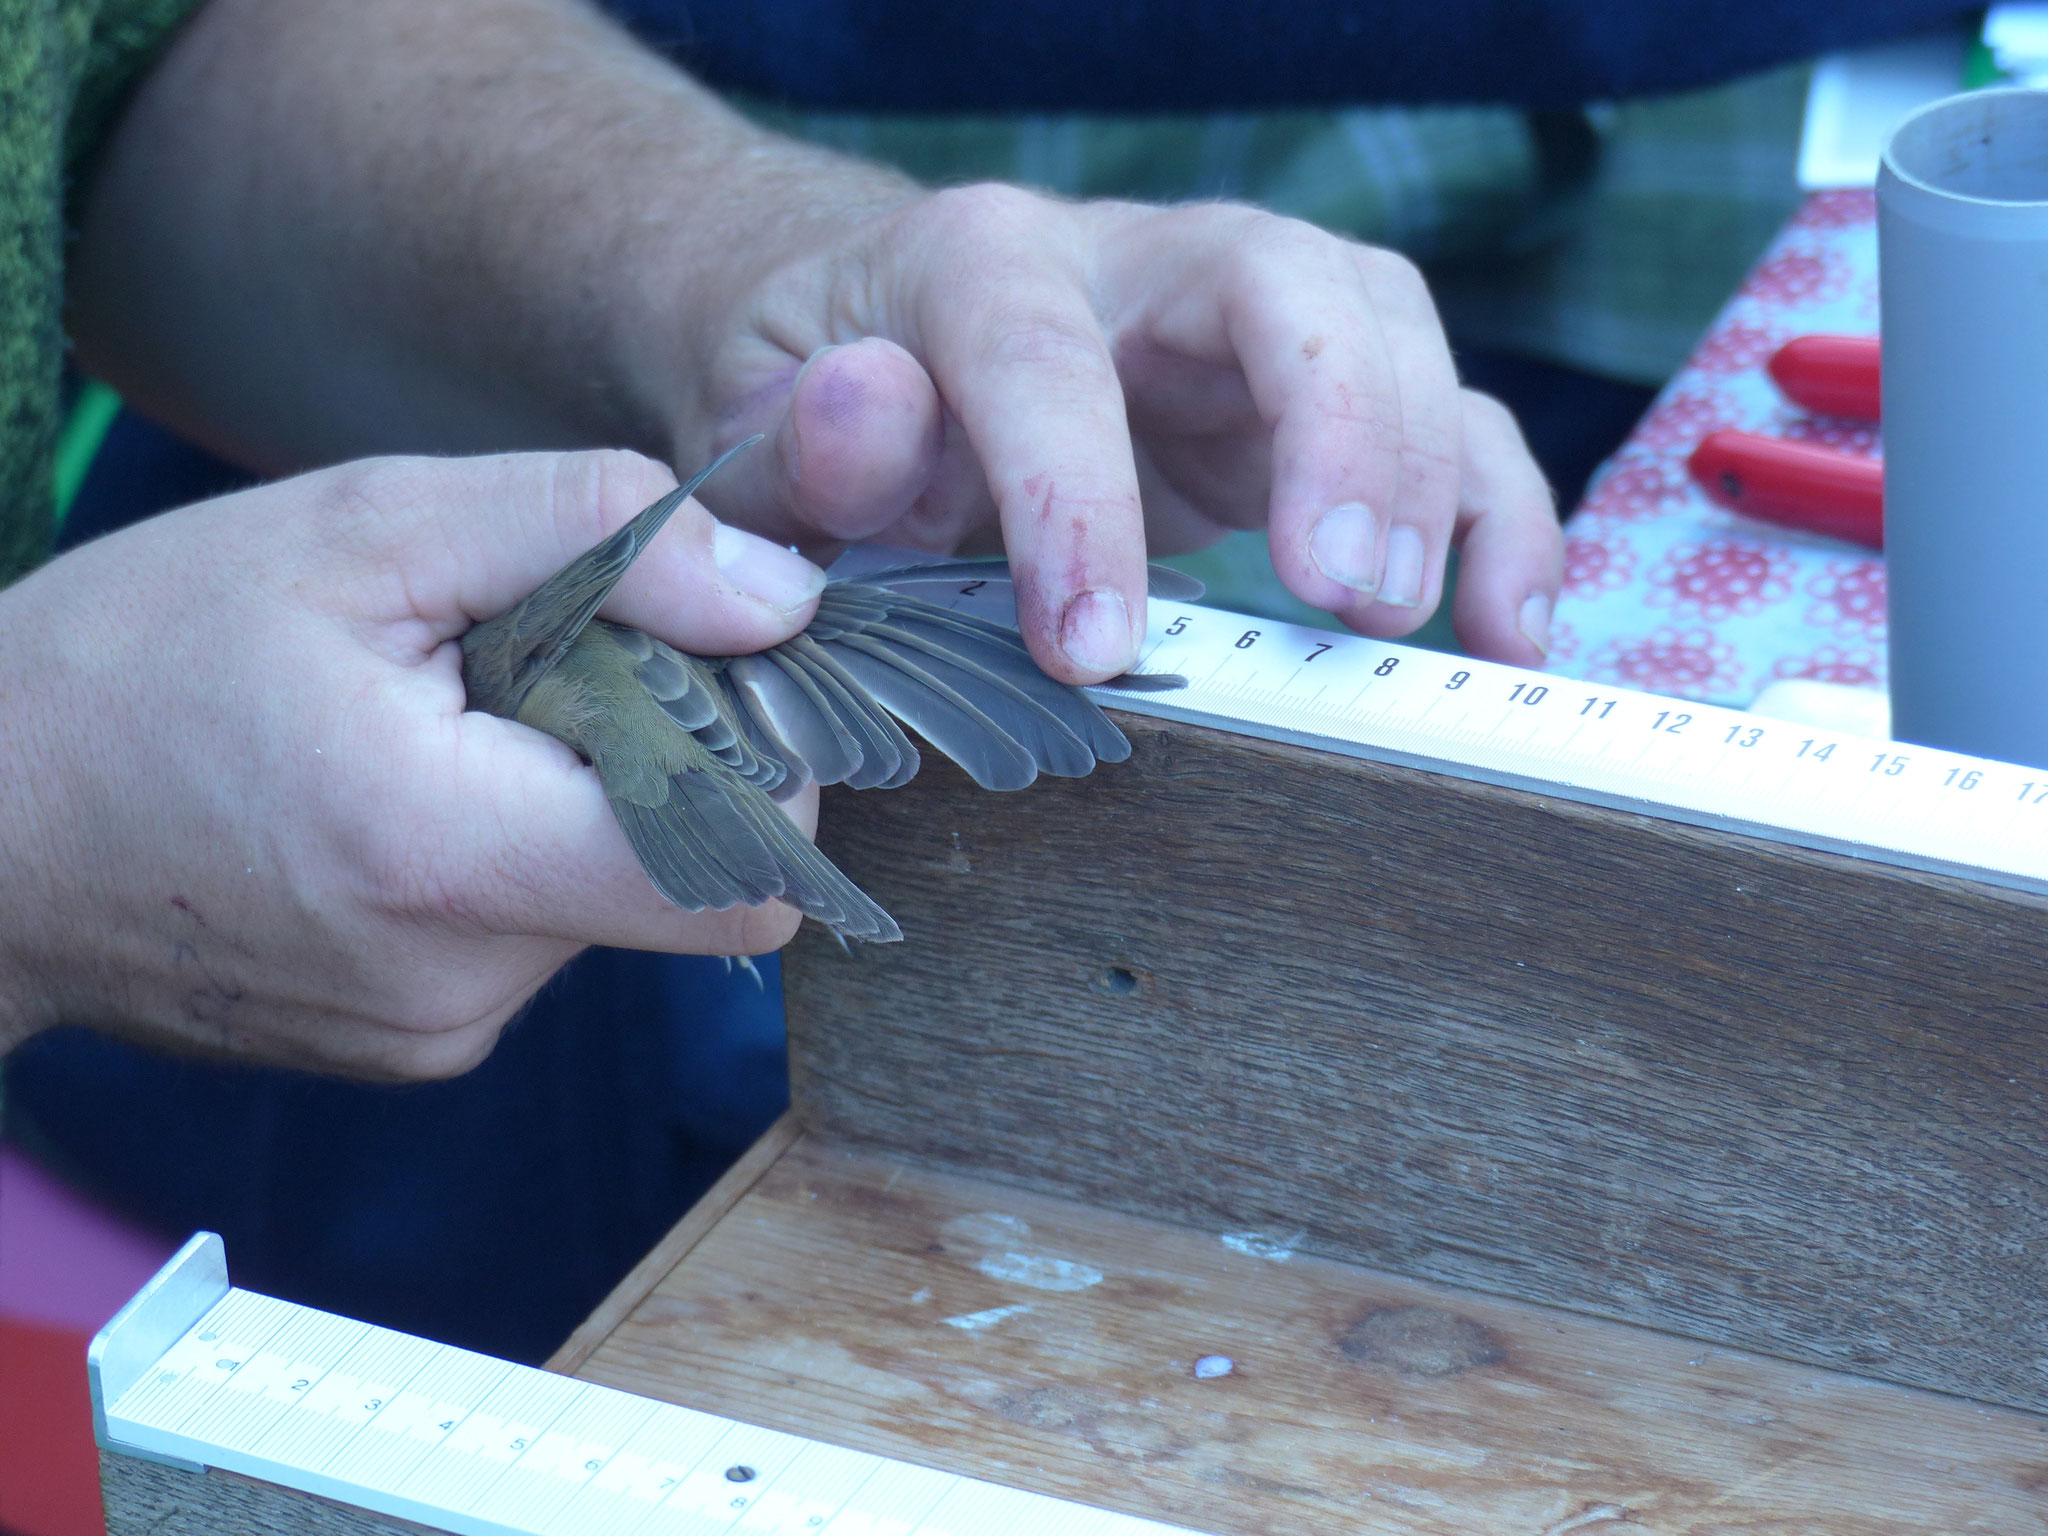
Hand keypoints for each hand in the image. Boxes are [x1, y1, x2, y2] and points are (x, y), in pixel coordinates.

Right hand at [0, 450, 825, 1074]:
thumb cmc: (140, 659)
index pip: (740, 875)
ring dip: (572, 799)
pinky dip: (511, 852)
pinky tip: (405, 793)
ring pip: (610, 901)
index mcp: (451, 862)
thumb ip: (594, 537)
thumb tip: (782, 595)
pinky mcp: (416, 1043)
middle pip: (684, 877)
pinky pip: (534, 935)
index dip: (766, 764)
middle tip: (535, 668)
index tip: (706, 669)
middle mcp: (462, 986)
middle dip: (656, 758)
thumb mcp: (365, 530)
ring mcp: (438, 1034)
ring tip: (440, 726)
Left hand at [684, 188, 1563, 681]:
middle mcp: (1135, 266)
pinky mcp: (1297, 404)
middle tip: (1336, 595)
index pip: (1046, 359)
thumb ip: (799, 441)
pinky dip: (1491, 513)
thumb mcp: (759, 426)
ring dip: (1426, 471)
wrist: (872, 348)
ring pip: (1389, 328)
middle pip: (1285, 283)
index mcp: (979, 265)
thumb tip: (873, 405)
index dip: (1077, 500)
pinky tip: (1502, 629)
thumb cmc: (818, 400)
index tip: (1093, 650)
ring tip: (1407, 620)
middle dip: (1332, 431)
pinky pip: (1436, 419)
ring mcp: (1235, 327)